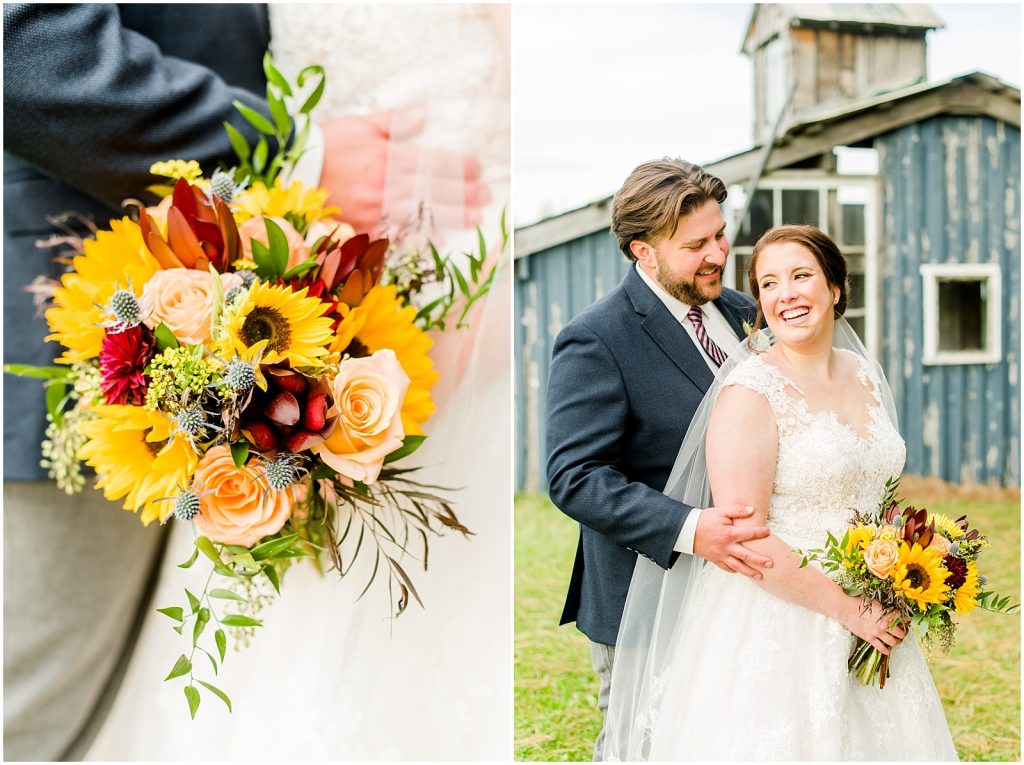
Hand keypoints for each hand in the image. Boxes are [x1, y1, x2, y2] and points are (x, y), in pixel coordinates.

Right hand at [319, 108, 487, 235]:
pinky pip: (397, 234)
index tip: (478, 168)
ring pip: (421, 214)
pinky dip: (419, 237)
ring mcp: (374, 209)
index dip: (457, 166)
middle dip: (463, 193)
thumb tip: (423, 116)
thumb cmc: (328, 145)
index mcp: (385, 156)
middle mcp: (383, 184)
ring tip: (475, 218)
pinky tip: (440, 238)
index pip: (430, 162)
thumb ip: (394, 123)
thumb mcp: (360, 125)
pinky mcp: (364, 227)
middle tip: (486, 196)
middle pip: (432, 190)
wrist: (292, 170)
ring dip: (451, 217)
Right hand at [692, 504, 771, 578]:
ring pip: (738, 566)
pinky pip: (727, 568)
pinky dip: (735, 571)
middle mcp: (727, 546)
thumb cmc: (703, 520)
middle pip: (747, 555)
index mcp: (729, 533)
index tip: (768, 532)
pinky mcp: (715, 559)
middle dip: (760, 560)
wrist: (686, 531)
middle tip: (771, 563)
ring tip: (760, 576)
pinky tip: (741, 572)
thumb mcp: (720, 511)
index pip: (749, 534)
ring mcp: (721, 555)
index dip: (760, 533)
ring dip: (750, 571)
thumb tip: (751, 510)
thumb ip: (736, 510)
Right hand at [841, 599, 906, 654]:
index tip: (906, 621)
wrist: (845, 608)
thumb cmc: (859, 602)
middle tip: (902, 632)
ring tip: (896, 640)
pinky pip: (881, 648)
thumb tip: (894, 612)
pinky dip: (887, 650)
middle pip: (901, 634)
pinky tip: (888, 648)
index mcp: (886, 615)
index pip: (903, 620)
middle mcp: (884, 626)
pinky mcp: (869, 639)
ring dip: (897, 642)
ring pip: (893, 642)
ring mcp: (877, 633)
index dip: (906, 621)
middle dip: (903, 634)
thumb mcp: (876, 603)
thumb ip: (886, 609)